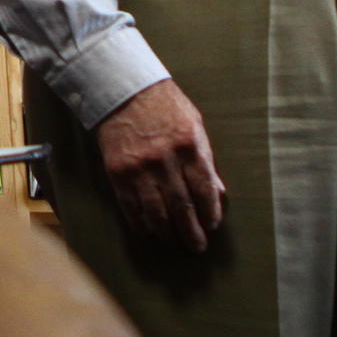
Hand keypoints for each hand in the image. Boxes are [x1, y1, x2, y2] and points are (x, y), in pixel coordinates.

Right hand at [95, 80, 225, 249]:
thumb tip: (218, 192)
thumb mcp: (194, 125)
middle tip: (197, 246)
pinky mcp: (118, 172)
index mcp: (189, 146)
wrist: (123, 90)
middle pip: (183, 207)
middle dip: (192, 232)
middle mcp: (165, 160)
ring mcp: (140, 168)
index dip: (211, 213)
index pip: (205, 190)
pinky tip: (148, 231)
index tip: (212, 225)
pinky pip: (131, 208)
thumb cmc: (164, 105)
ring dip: (168, 233)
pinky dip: (141, 224)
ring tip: (174, 241)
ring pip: (157, 213)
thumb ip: (206, 159)